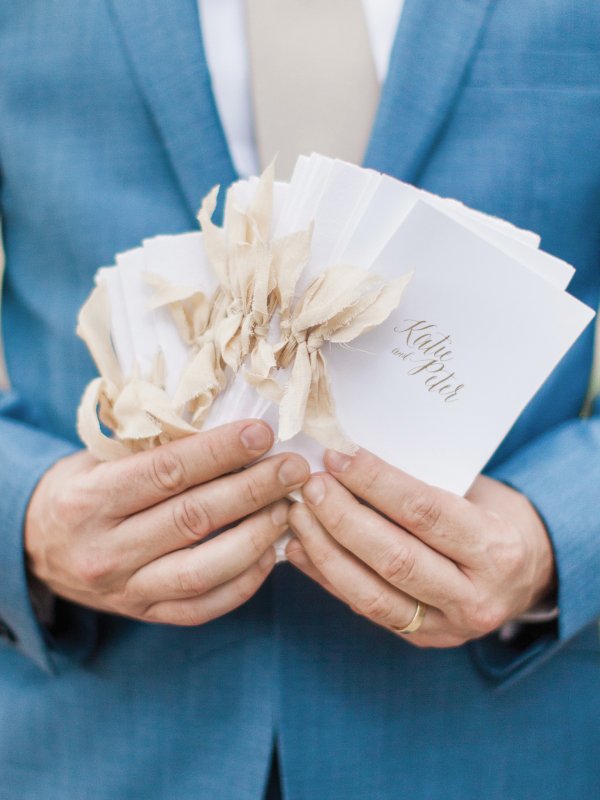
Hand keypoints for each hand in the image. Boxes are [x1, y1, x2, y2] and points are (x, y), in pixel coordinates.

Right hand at [25, 421, 308, 625]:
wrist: (37, 548)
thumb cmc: (81, 490)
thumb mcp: (99, 459)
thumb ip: (153, 448)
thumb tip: (229, 427)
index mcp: (90, 500)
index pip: (166, 472)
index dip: (220, 452)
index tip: (262, 433)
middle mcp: (105, 550)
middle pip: (193, 519)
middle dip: (253, 489)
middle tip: (293, 468)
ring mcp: (126, 590)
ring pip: (203, 569)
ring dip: (256, 537)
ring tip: (288, 508)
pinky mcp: (145, 614)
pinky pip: (202, 607)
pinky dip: (244, 583)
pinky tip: (270, 554)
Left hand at [286, 448, 554, 646]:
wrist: (528, 574)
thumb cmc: (495, 517)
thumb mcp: (477, 492)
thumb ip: (424, 482)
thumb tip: (351, 458)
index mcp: (496, 550)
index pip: (425, 512)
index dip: (375, 483)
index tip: (339, 456)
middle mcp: (476, 596)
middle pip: (394, 558)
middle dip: (342, 519)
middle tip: (311, 485)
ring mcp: (448, 627)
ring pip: (372, 595)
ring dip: (325, 552)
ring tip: (297, 515)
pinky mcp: (421, 638)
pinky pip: (364, 610)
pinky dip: (326, 578)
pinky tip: (299, 548)